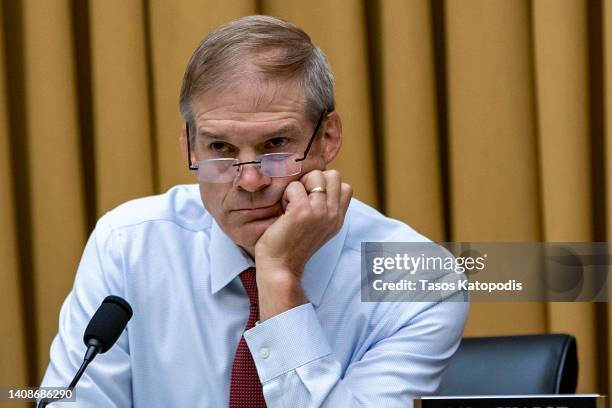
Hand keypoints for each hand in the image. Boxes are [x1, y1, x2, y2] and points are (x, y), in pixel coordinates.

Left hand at [254, 169, 352, 319]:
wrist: (280, 268)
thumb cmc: (291, 246)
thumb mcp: (316, 227)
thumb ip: (323, 208)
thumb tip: (317, 183)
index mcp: (338, 218)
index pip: (344, 186)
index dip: (325, 186)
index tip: (310, 200)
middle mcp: (333, 214)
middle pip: (333, 175)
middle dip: (313, 180)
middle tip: (300, 199)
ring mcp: (320, 212)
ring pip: (315, 175)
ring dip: (299, 186)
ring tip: (291, 205)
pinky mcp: (303, 212)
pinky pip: (295, 186)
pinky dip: (286, 194)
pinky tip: (283, 211)